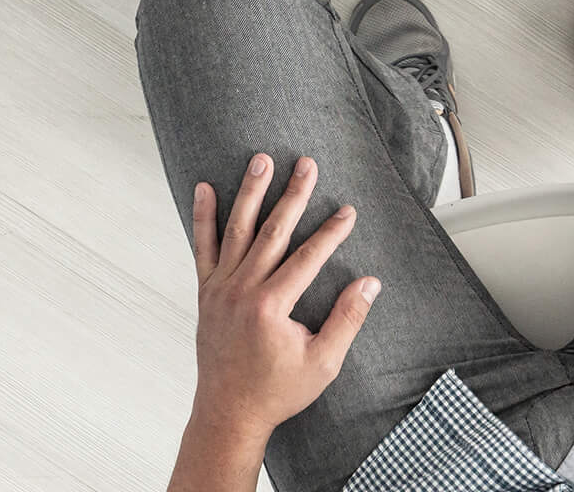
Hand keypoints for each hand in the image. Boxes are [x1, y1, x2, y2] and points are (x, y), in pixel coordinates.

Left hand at [185, 155, 379, 447]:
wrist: (228, 413)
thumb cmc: (276, 392)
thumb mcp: (322, 363)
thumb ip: (347, 320)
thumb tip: (370, 284)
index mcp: (271, 306)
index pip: (308, 257)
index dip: (331, 232)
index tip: (348, 210)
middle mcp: (242, 290)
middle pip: (273, 231)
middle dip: (294, 194)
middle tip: (307, 164)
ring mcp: (220, 288)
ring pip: (238, 230)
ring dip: (251, 192)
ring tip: (261, 160)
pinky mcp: (206, 292)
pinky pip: (203, 247)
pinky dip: (203, 217)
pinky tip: (204, 188)